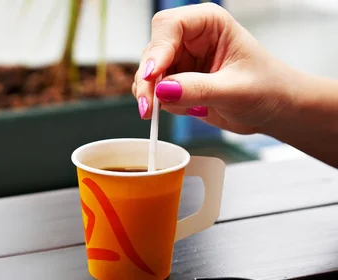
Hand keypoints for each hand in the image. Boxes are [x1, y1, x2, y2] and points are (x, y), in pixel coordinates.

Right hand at [132, 3, 296, 134]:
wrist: (275, 109)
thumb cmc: (268, 88)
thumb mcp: (235, 90)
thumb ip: (198, 89)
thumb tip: (163, 90)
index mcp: (209, 23)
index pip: (169, 26)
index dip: (157, 50)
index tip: (152, 76)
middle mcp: (191, 37)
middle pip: (152, 51)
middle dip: (148, 80)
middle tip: (149, 107)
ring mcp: (182, 60)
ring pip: (148, 73)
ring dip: (151, 95)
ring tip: (171, 111)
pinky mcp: (177, 81)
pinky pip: (155, 90)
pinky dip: (160, 104)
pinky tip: (183, 110)